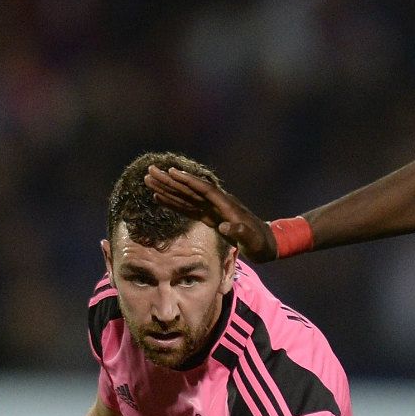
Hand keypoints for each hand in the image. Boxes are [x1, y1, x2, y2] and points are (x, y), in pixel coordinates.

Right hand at [143, 166, 276, 259]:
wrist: (266, 244)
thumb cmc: (260, 243)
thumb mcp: (253, 240)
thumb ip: (240, 231)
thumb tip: (225, 225)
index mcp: (226, 206)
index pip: (204, 189)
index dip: (188, 181)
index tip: (172, 172)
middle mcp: (216, 204)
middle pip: (190, 189)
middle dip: (170, 181)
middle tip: (150, 171)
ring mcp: (211, 210)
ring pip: (186, 197)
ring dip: (167, 189)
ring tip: (149, 180)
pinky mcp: (208, 217)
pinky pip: (187, 208)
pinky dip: (173, 203)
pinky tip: (160, 198)